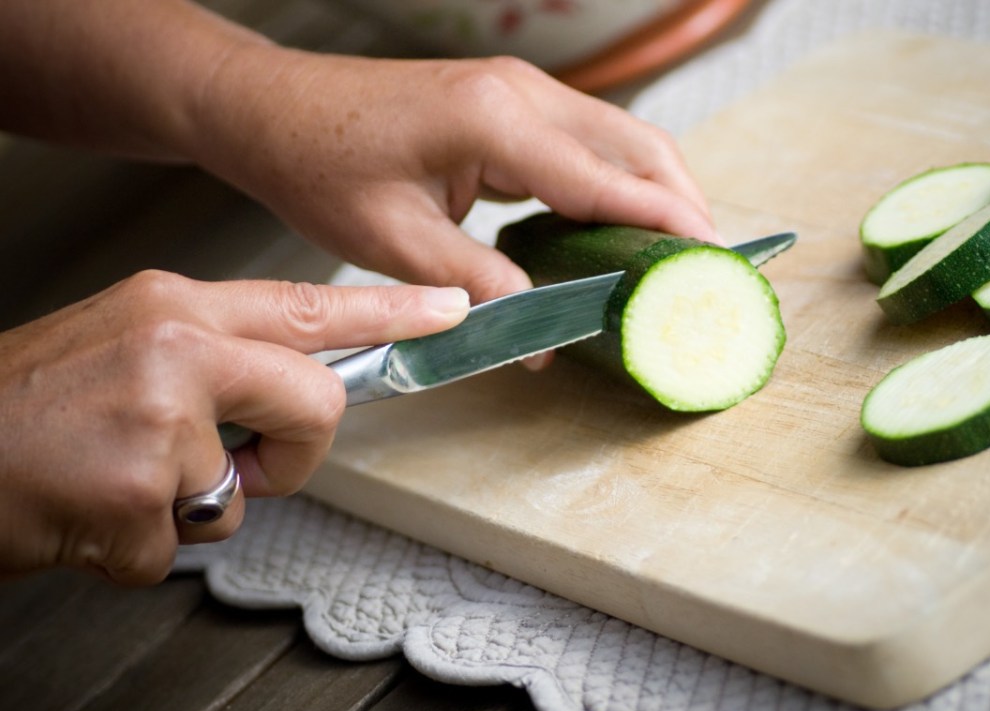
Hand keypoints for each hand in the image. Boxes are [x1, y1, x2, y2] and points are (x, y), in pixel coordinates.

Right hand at [0, 271, 467, 584]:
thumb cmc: (26, 405)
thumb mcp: (126, 343)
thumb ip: (214, 357)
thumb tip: (292, 388)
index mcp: (175, 306)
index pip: (311, 303)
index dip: (393, 310)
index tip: (452, 310)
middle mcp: (176, 348)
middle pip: (319, 398)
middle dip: (299, 451)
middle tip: (245, 465)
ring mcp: (159, 419)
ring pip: (247, 491)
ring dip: (195, 506)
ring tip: (122, 481)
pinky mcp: (139, 494)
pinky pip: (182, 544)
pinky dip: (138, 548)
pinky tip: (88, 513)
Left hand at [188, 51, 719, 302]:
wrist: (273, 111)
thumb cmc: (320, 165)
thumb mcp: (396, 243)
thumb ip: (478, 288)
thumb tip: (539, 336)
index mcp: (495, 121)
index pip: (608, 179)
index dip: (667, 223)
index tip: (714, 260)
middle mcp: (521, 94)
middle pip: (639, 145)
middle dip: (684, 203)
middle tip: (711, 265)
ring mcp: (519, 92)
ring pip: (620, 139)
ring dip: (657, 190)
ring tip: (680, 252)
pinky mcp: (509, 103)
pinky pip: (587, 141)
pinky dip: (619, 181)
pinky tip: (623, 223)